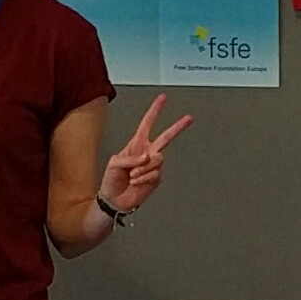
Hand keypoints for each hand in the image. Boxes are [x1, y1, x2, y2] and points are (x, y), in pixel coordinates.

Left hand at [100, 95, 190, 218]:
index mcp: (136, 144)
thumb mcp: (114, 162)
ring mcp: (153, 166)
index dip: (155, 111)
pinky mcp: (156, 178)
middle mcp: (147, 153)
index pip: (147, 124)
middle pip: (166, 137)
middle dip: (178, 127)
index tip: (163, 99)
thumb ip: (131, 157)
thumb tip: (147, 158)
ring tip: (133, 175)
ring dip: (143, 169)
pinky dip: (144, 178)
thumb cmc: (111, 180)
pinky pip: (155, 174)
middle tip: (189, 118)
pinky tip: (136, 182)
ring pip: (158, 159)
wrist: (114, 200)